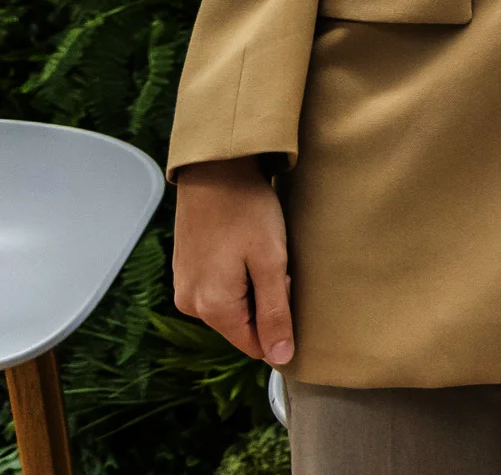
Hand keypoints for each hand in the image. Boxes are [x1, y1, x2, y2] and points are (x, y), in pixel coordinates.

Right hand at [173, 157, 293, 366]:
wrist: (215, 169)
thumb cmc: (248, 211)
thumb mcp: (271, 262)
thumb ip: (275, 313)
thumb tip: (281, 359)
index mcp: (211, 308)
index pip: (253, 345)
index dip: (280, 323)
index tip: (288, 289)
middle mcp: (190, 305)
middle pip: (243, 324)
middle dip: (266, 301)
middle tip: (276, 263)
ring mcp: (184, 287)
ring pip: (232, 306)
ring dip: (253, 287)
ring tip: (260, 251)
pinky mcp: (185, 270)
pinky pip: (219, 289)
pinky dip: (238, 275)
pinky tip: (245, 247)